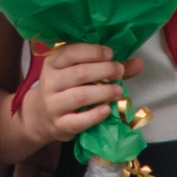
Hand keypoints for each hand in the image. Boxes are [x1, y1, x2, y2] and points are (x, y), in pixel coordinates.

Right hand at [16, 43, 141, 152]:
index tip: (111, 54)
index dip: (93, 52)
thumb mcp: (77, 73)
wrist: (38, 116)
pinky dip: (94, 115)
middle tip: (119, 72)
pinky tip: (107, 110)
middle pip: (79, 73)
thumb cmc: (65, 88)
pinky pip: (78, 121)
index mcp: (53, 63)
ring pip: (79, 96)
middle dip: (103, 71)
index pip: (70, 53)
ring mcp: (53, 105)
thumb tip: (138, 63)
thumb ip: (107, 67)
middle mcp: (50, 82)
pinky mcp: (59, 125)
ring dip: (103, 92)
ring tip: (118, 91)